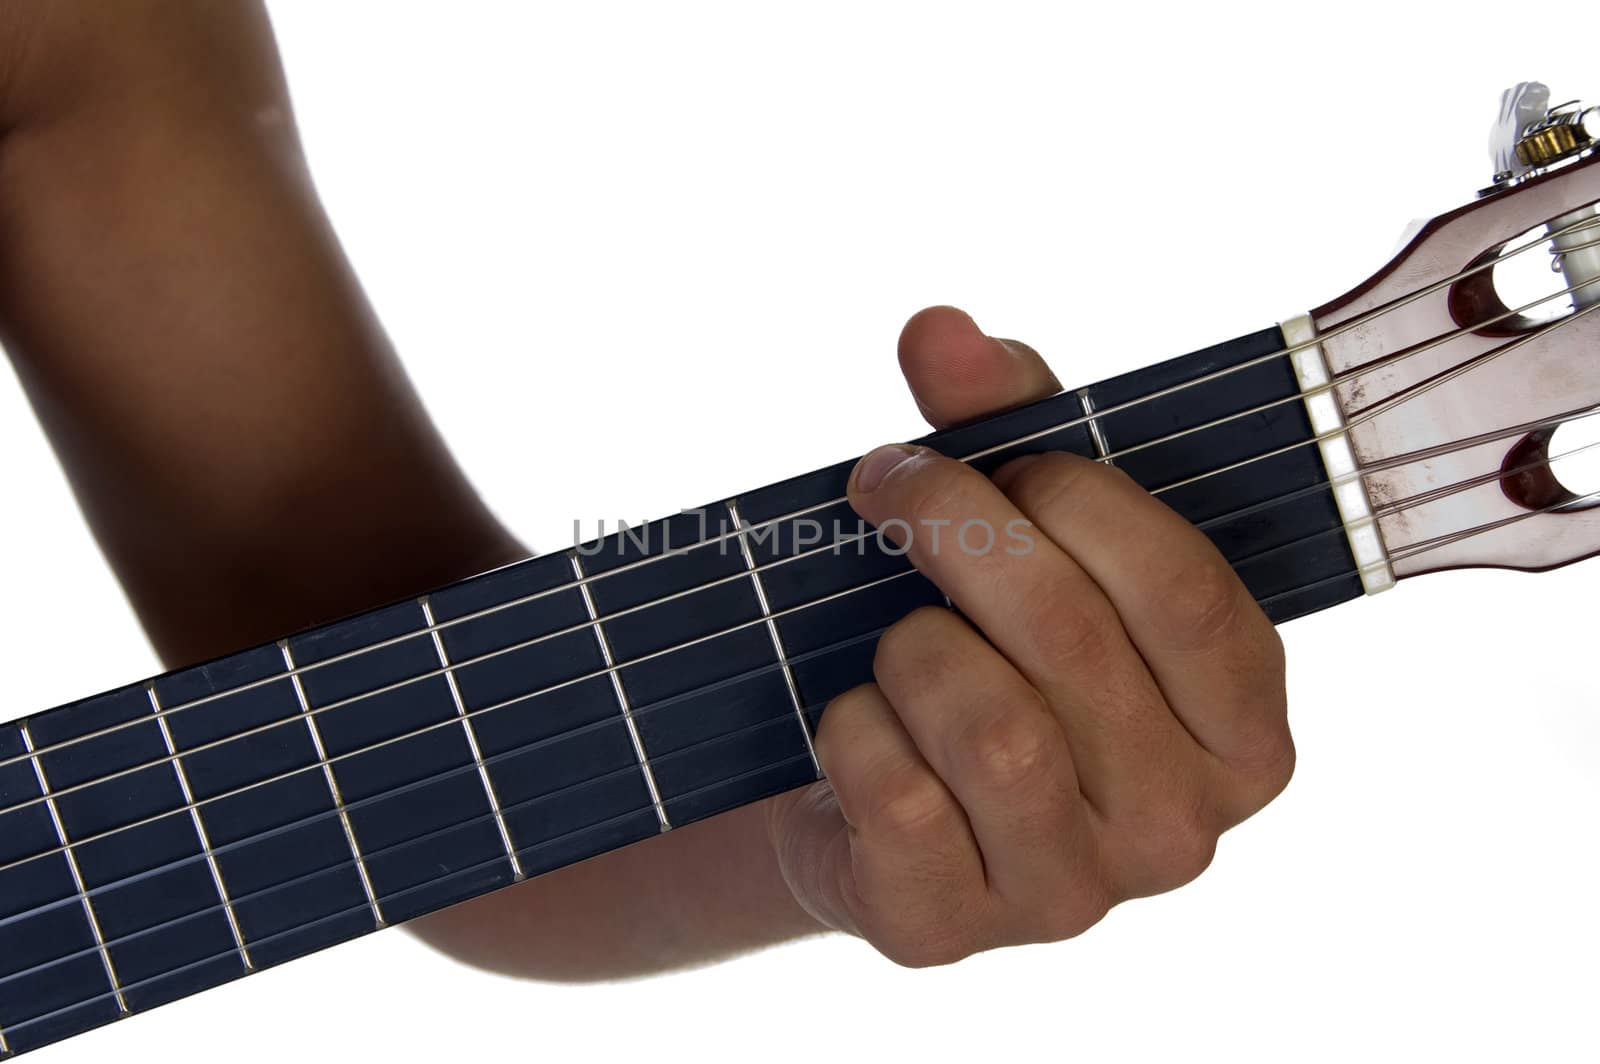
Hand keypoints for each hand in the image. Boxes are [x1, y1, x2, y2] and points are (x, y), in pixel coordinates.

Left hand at [767, 306, 1292, 964]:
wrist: (868, 801)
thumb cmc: (982, 650)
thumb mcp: (1023, 532)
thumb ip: (1007, 421)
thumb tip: (942, 328)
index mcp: (1243, 729)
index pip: (1182, 587)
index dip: (1069, 495)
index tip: (983, 456)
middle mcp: (1181, 829)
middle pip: (1070, 637)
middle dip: (954, 527)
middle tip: (885, 483)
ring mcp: (1071, 896)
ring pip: (989, 724)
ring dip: (910, 643)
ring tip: (894, 635)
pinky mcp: (948, 929)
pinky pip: (894, 794)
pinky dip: (852, 726)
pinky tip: (857, 719)